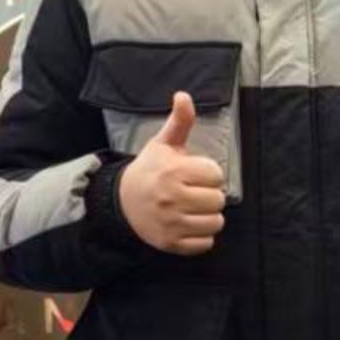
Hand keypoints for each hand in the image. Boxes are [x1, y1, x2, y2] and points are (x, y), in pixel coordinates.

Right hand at [116, 92, 226, 255]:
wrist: (122, 201)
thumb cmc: (149, 169)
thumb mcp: (163, 143)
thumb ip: (179, 121)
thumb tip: (184, 95)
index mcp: (173, 172)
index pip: (216, 175)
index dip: (209, 173)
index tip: (197, 173)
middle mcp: (172, 199)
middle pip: (217, 200)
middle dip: (211, 194)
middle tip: (196, 191)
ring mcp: (171, 224)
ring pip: (215, 223)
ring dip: (210, 216)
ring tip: (196, 207)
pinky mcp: (170, 243)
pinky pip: (204, 244)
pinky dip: (202, 236)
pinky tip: (191, 223)